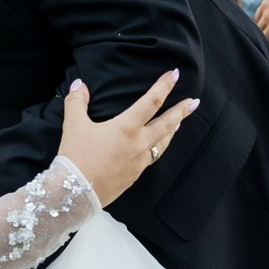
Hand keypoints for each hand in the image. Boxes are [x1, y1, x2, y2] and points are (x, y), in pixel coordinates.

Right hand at [57, 70, 198, 209]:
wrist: (75, 193)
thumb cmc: (75, 157)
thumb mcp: (73, 125)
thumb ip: (77, 102)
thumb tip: (79, 85)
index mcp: (126, 128)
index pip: (151, 102)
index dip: (164, 86)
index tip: (174, 74)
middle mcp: (138, 144)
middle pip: (166, 124)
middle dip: (181, 112)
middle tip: (194, 102)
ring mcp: (139, 162)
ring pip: (162, 143)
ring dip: (172, 131)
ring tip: (179, 124)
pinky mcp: (134, 176)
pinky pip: (151, 158)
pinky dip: (158, 148)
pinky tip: (156, 148)